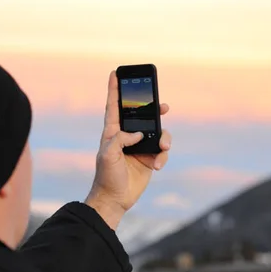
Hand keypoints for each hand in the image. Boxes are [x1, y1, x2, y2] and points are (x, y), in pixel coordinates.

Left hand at [85, 71, 171, 229]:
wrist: (115, 199)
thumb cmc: (106, 176)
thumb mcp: (108, 155)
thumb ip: (121, 139)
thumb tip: (139, 133)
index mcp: (112, 132)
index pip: (114, 106)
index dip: (114, 89)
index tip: (114, 73)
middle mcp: (127, 136)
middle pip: (142, 115)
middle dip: (153, 108)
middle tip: (163, 105)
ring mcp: (140, 146)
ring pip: (157, 132)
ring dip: (164, 137)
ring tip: (163, 146)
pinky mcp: (149, 157)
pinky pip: (162, 150)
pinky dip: (162, 156)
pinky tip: (156, 165)